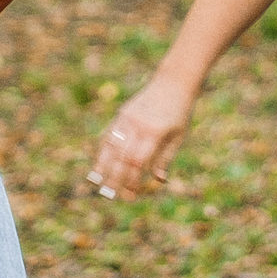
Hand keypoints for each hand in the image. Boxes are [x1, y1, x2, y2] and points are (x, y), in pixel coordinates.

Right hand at [88, 78, 193, 199]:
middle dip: (115, 177)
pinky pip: (109, 134)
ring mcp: (127, 118)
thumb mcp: (178, 137)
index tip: (130, 195)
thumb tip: (157, 180)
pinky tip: (100, 161)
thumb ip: (165, 158)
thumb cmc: (179, 113)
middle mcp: (138, 126)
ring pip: (110, 145)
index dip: (131, 180)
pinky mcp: (122, 114)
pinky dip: (103, 149)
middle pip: (121, 157)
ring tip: (97, 181)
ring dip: (103, 164)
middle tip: (110, 195)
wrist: (173, 83)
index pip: (138, 162)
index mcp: (155, 133)